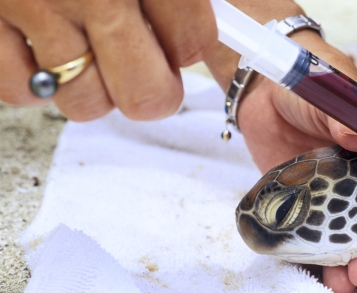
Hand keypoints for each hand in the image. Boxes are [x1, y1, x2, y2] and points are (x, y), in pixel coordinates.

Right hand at [0, 0, 216, 120]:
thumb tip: (220, 31)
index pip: (193, 42)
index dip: (189, 48)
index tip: (179, 40)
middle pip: (147, 95)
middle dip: (154, 91)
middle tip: (146, 68)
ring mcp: (32, 5)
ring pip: (86, 103)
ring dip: (93, 86)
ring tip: (86, 47)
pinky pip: (21, 91)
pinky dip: (36, 82)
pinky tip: (42, 49)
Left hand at [235, 30, 356, 292]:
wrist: (263, 87)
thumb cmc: (309, 80)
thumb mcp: (332, 89)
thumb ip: (344, 113)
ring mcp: (330, 196)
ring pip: (348, 239)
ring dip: (352, 265)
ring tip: (348, 283)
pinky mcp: (301, 205)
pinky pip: (311, 237)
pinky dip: (318, 261)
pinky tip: (324, 279)